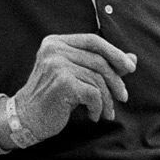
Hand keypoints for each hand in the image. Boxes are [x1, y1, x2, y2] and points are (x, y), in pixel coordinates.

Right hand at [14, 34, 137, 139]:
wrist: (26, 118)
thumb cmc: (54, 97)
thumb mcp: (77, 76)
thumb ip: (101, 65)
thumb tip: (133, 59)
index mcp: (56, 42)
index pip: (93, 40)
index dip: (115, 52)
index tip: (130, 67)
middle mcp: (54, 50)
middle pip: (98, 60)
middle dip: (115, 81)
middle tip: (123, 97)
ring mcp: (56, 65)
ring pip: (98, 79)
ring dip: (107, 99)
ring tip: (107, 112)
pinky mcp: (62, 83)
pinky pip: (93, 93)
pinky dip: (98, 107)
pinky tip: (93, 115)